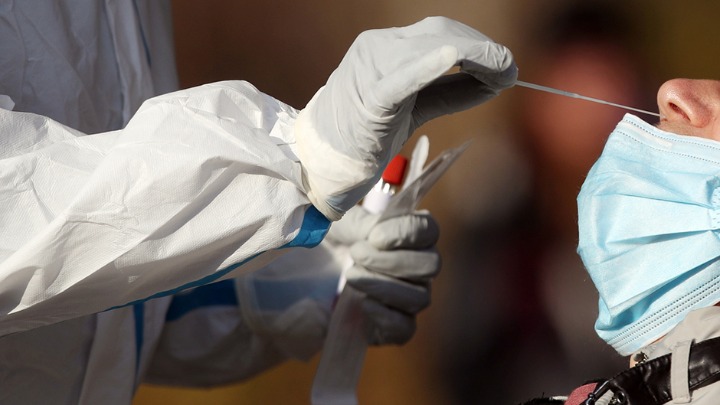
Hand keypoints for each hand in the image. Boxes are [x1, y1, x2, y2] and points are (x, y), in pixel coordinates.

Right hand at [295, 16, 516, 219]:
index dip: (478, 47)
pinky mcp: (368, 97)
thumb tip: (495, 80)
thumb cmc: (365, 139)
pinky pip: (403, 77)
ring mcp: (370, 68)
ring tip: (503, 74)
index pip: (441, 32)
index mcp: (385, 48)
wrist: (320, 164)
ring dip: (475, 57)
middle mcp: (377, 48)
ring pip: (430, 47)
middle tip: (511, 71)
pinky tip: (452, 57)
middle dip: (482, 50)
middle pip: (440, 33)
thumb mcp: (415, 108)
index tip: (505, 66)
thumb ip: (450, 92)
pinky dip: (428, 65)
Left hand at [327, 205, 440, 344]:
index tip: (374, 236)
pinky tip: (363, 303)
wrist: (311, 275)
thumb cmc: (330, 241)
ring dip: (383, 286)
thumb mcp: (339, 224)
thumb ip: (360, 223)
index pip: (429, 229)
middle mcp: (418, 266)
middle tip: (355, 254)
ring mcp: (410, 298)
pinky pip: (405, 328)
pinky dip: (385, 317)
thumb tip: (376, 230)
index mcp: (409, 233)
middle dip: (391, 261)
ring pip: (420, 297)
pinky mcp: (395, 327)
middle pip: (431, 265)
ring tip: (351, 275)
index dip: (407, 232)